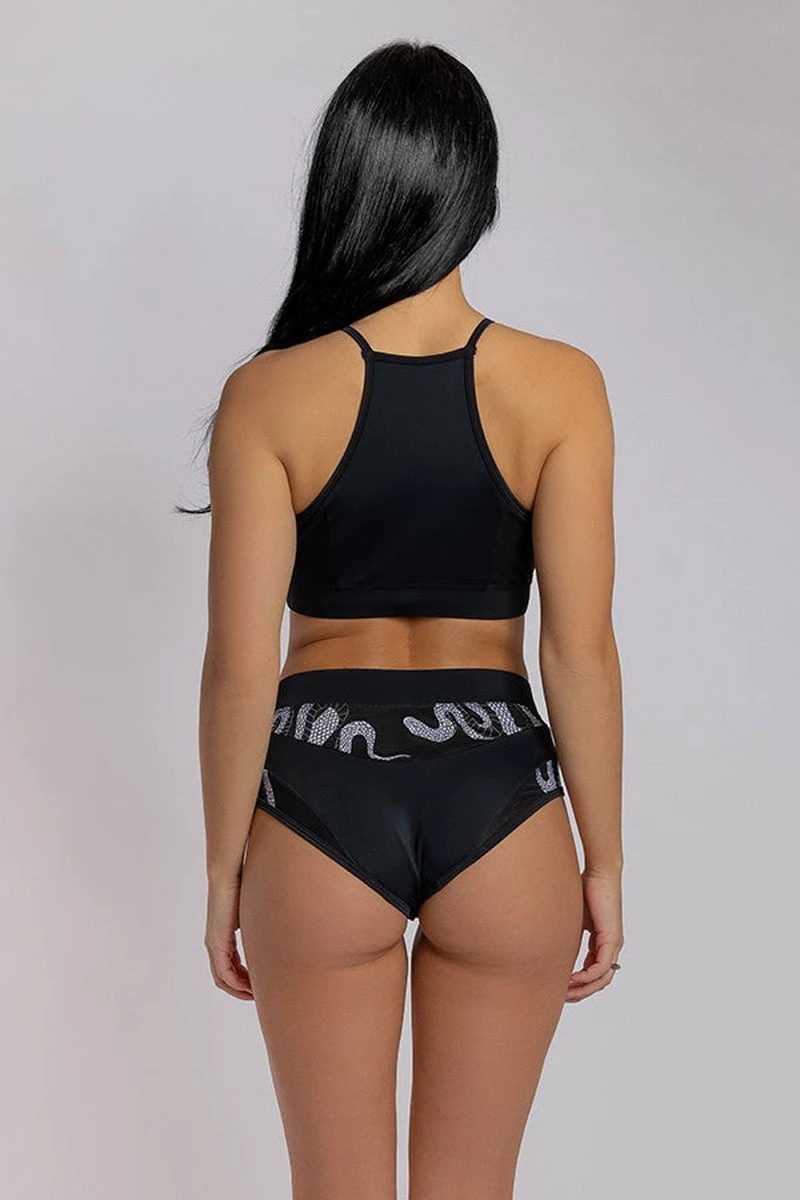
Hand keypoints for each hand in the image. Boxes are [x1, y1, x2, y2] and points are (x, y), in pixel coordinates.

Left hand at [204, 875, 252, 999]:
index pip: (231, 966)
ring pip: (223, 979)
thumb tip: (278, 921)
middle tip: (259, 996)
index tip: (259, 986)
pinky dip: (236, 984)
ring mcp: (214, 945)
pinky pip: (224, 973)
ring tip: (256, 996)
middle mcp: (214, 944)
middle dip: (242, 989)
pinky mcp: (216, 944)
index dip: (244, 979)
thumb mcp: (252, 911)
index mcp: (222, 937)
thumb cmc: (241, 886)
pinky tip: (250, 988)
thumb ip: (258, 923)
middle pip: (225, 978)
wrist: (226, 876)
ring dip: (239, 990)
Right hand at [566, 868, 623, 1002]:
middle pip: (599, 981)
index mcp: (603, 942)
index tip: (561, 987)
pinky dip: (586, 977)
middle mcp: (611, 946)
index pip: (594, 972)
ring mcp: (613, 944)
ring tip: (565, 992)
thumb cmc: (586, 889)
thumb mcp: (574, 920)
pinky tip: (571, 979)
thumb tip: (553, 949)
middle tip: (563, 997)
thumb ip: (569, 936)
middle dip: (580, 993)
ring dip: (583, 989)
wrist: (600, 873)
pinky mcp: (612, 939)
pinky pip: (601, 968)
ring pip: (602, 979)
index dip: (578, 984)